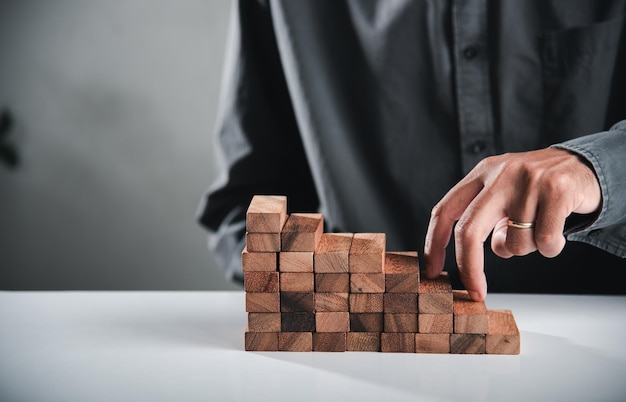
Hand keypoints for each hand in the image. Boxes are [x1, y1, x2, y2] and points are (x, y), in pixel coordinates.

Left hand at [423, 148, 601, 300]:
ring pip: (514, 244)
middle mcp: (500, 174)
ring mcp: (529, 180)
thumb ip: (486, 222)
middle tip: (475, 292)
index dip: (434, 244)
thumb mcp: (505, 196)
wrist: (586, 165)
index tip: (432, 271)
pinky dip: (551, 248)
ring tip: (540, 229)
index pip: (445, 210)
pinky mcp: (557, 190)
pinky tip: (558, 230)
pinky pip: (545, 242)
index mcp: (482, 173)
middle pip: (469, 231)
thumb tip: (471, 261)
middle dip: (469, 267)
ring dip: (527, 250)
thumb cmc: (538, 189)